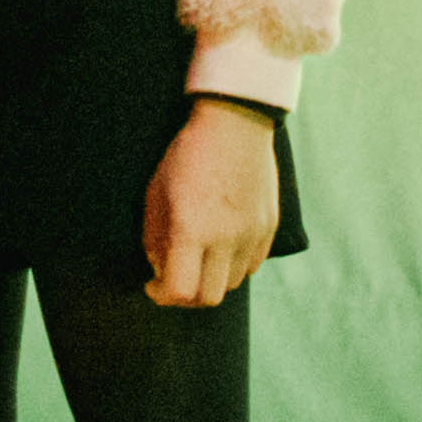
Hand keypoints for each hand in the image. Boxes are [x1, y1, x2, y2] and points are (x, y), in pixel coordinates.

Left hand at [145, 102, 285, 308]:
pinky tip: (221, 245)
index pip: (180, 291)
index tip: (153, 285)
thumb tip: (159, 269)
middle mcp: (226, 238)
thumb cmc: (187, 155)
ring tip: (198, 258)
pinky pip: (251, 265)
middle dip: (185, 296)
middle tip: (174, 278)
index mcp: (192, 229)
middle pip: (208, 298)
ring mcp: (252, 234)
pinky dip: (234, 265)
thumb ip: (154, 238)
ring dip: (211, 280)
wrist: (235, 123)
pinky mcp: (269, 227)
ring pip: (231, 284)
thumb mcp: (156, 193)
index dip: (160, 295)